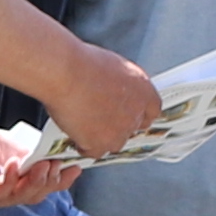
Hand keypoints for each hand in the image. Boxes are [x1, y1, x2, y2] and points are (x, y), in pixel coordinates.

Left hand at [0, 128, 82, 210]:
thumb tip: (48, 154)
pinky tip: (14, 165)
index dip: (63, 181)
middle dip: (50, 181)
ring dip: (34, 181)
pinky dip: (9, 179)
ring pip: (21, 197)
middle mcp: (9, 193)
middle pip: (36, 196)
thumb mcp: (10, 142)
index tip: (77, 167)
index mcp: (20, 182)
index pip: (46, 186)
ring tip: (41, 166)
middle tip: (57, 165)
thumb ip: (28, 149)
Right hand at [47, 47, 162, 166]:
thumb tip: (116, 93)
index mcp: (143, 89)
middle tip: (98, 117)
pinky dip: (84, 145)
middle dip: (116, 125)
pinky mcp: (100, 143)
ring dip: (101, 137)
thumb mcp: (112, 67)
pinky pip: (94, 152)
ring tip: (82, 123)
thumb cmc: (82, 63)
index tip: (125, 113)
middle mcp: (135, 112)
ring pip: (114, 143)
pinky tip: (74, 132)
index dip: (137, 114)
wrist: (64, 72)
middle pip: (131, 129)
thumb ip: (121, 85)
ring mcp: (119, 130)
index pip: (151, 111)